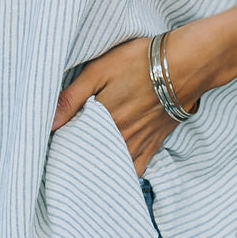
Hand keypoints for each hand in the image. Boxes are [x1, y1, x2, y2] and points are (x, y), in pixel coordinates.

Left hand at [49, 26, 210, 177]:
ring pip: (112, 168)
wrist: (187, 65)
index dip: (61, 148)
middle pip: (91, 160)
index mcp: (102, 122)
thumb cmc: (140, 62)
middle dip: (77, 162)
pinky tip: (114, 174)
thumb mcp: (99, 70)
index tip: (51, 149)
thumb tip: (50, 124)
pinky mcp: (154, 144)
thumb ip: (72, 98)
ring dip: (98, 170)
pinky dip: (123, 175)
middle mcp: (120, 139)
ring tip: (85, 172)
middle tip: (64, 163)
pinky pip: (136, 170)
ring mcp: (139, 144)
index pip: (73, 145)